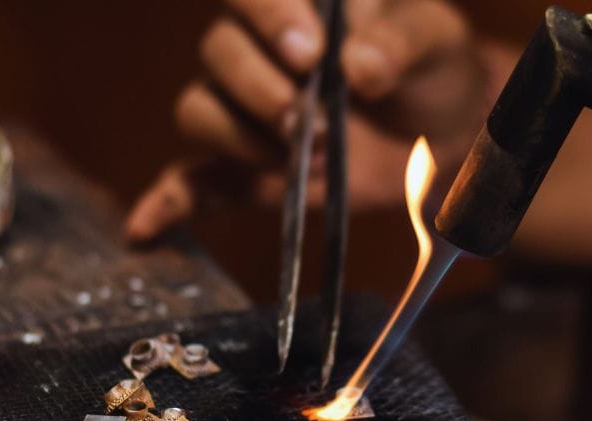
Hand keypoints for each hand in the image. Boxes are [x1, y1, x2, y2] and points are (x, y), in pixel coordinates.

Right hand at [126, 0, 498, 240]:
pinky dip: (169, 203)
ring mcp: (250, 115)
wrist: (445, 140)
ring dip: (243, 138)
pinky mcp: (252, 172)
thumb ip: (400, 44)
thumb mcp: (435, 42)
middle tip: (318, 124)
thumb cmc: (436, 73)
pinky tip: (145, 228)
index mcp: (300, 9)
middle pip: (217, 54)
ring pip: (199, 111)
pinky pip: (195, 182)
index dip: (267, 17)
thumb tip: (358, 71)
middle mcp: (261, 54)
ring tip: (306, 156)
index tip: (309, 56)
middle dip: (262, 91)